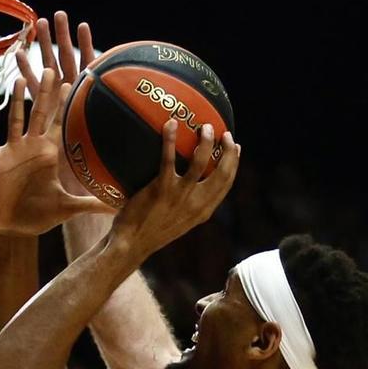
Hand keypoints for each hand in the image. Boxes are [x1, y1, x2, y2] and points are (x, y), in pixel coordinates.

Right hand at [0, 33, 110, 236]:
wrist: (16, 228)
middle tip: (51, 67)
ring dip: (15, 101)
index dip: (67, 105)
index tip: (76, 82)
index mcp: (49, 152)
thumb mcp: (70, 208)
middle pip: (39, 113)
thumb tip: (119, 207)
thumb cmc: (42, 216)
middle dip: (44, 92)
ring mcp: (13, 151)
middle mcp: (32, 146)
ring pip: (14, 120)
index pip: (60, 123)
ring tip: (16, 78)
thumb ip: (92, 204)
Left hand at [107, 120, 239, 259]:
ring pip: (201, 162)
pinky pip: (168, 159)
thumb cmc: (150, 232)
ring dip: (206, 142)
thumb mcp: (177, 221)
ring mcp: (180, 196)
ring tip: (205, 127)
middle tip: (225, 133)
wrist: (131, 244)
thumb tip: (190, 185)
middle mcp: (196, 204)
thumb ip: (188, 204)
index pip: (226, 184)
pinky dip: (170, 139)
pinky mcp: (162, 189)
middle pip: (222, 173)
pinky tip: (170, 124)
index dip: (234, 163)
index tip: (236, 147)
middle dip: (228, 150)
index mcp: (202, 211)